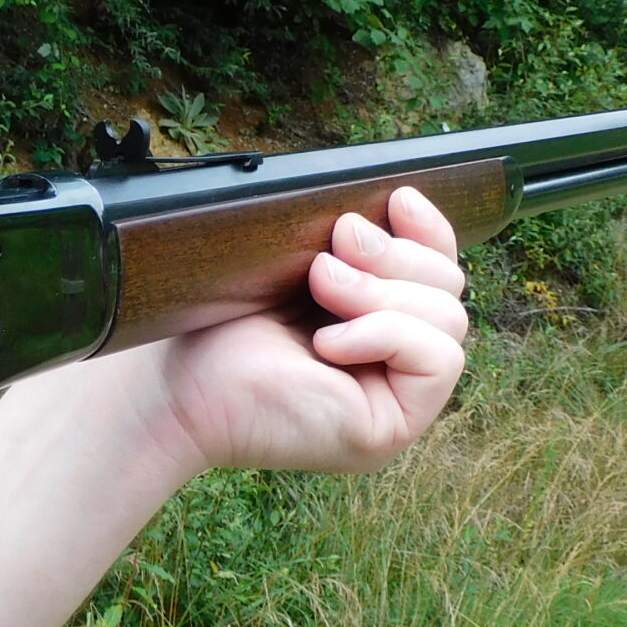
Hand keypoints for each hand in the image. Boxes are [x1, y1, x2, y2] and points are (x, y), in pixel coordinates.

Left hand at [138, 185, 469, 478]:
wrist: (177, 383)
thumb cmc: (223, 323)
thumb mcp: (300, 264)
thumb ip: (356, 241)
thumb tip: (400, 200)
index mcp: (377, 318)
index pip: (440, 269)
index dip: (430, 231)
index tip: (396, 198)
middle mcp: (394, 361)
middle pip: (449, 289)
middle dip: (395, 259)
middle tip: (327, 255)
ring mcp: (396, 399)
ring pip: (447, 321)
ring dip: (381, 293)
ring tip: (319, 287)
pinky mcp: (392, 428)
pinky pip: (437, 360)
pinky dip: (386, 335)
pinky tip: (327, 341)